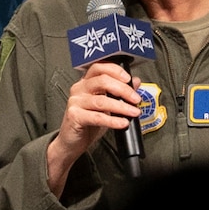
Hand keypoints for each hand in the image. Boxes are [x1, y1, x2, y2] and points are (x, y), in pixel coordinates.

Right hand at [46, 62, 146, 193]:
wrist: (72, 142)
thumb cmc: (88, 122)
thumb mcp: (107, 105)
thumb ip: (119, 92)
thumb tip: (135, 82)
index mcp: (86, 82)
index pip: (99, 67)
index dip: (115, 70)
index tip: (128, 79)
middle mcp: (79, 89)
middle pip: (102, 81)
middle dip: (123, 90)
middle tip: (136, 99)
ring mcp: (75, 102)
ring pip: (101, 101)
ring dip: (121, 107)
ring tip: (133, 112)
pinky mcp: (74, 116)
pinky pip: (97, 117)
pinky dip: (112, 120)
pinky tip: (122, 123)